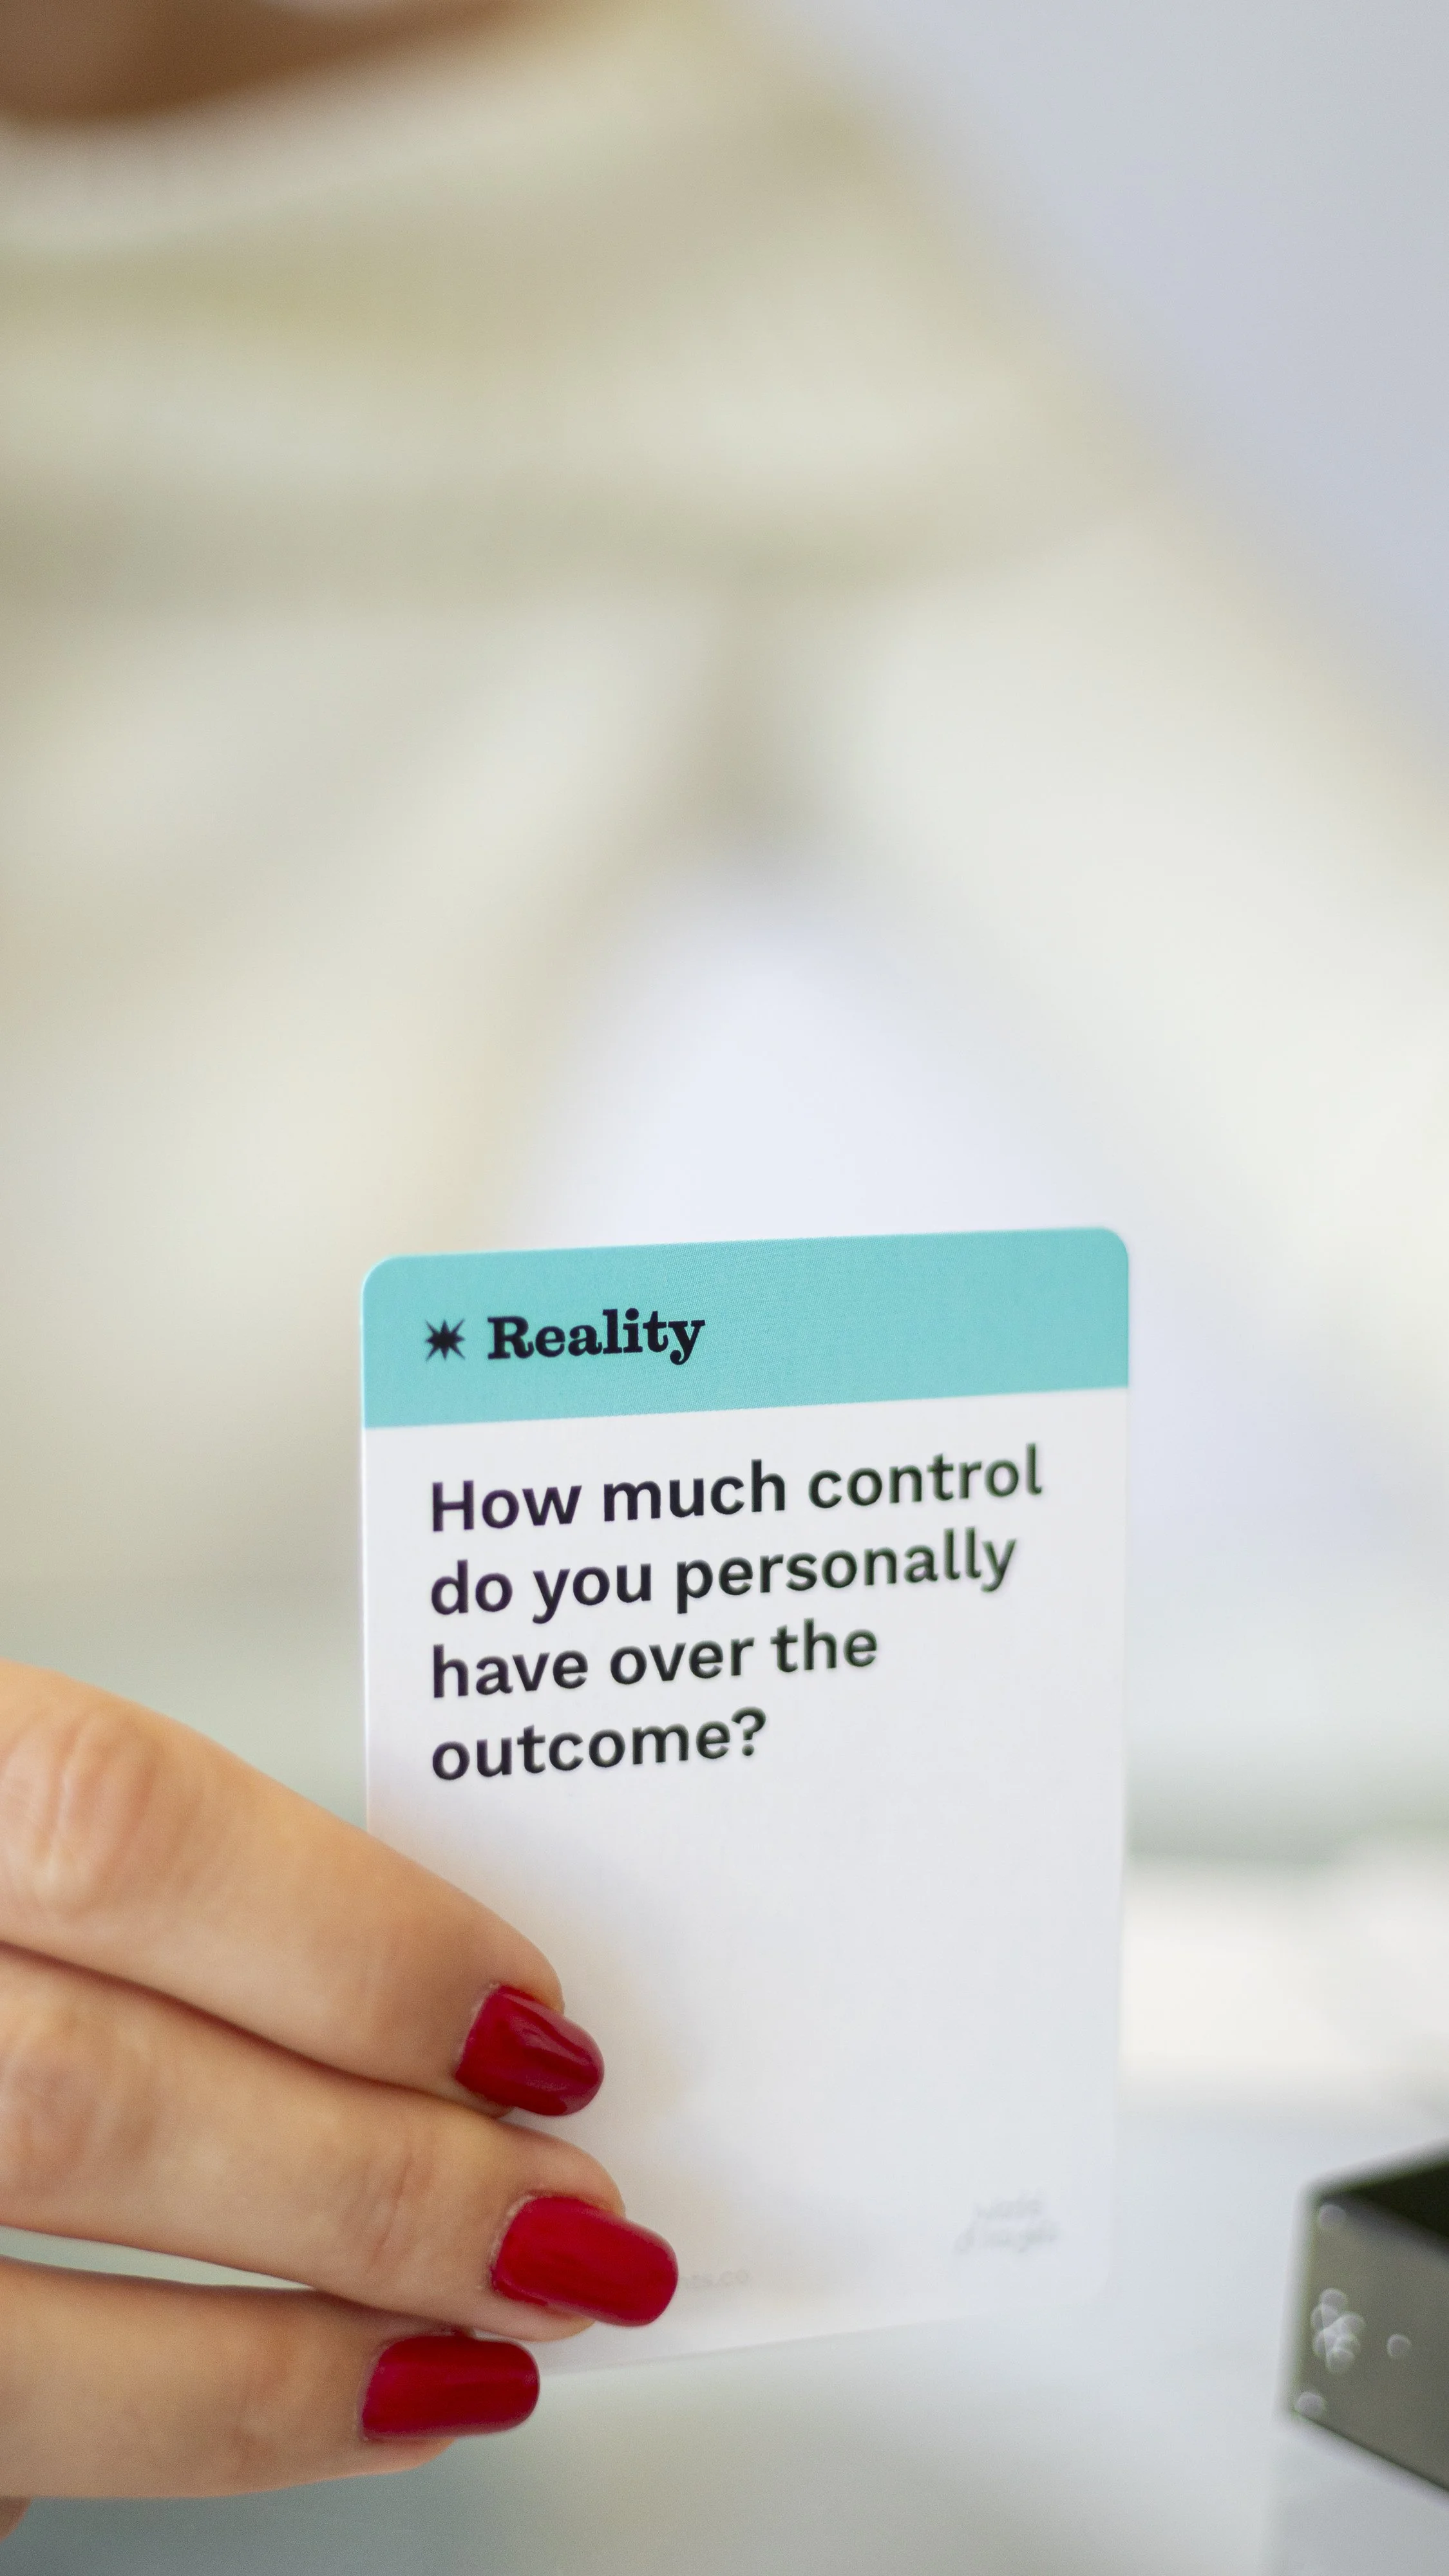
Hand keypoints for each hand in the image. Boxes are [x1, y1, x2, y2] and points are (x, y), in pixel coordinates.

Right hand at [0, 1663, 674, 2535]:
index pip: (112, 1826)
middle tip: (569, 2221)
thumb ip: (114, 1864)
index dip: (348, 1935)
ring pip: (7, 2330)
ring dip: (287, 2367)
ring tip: (481, 2357)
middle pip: (89, 2101)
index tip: (529, 2022)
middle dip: (371, 2182)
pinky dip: (149, 2446)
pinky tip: (302, 2423)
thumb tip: (416, 2003)